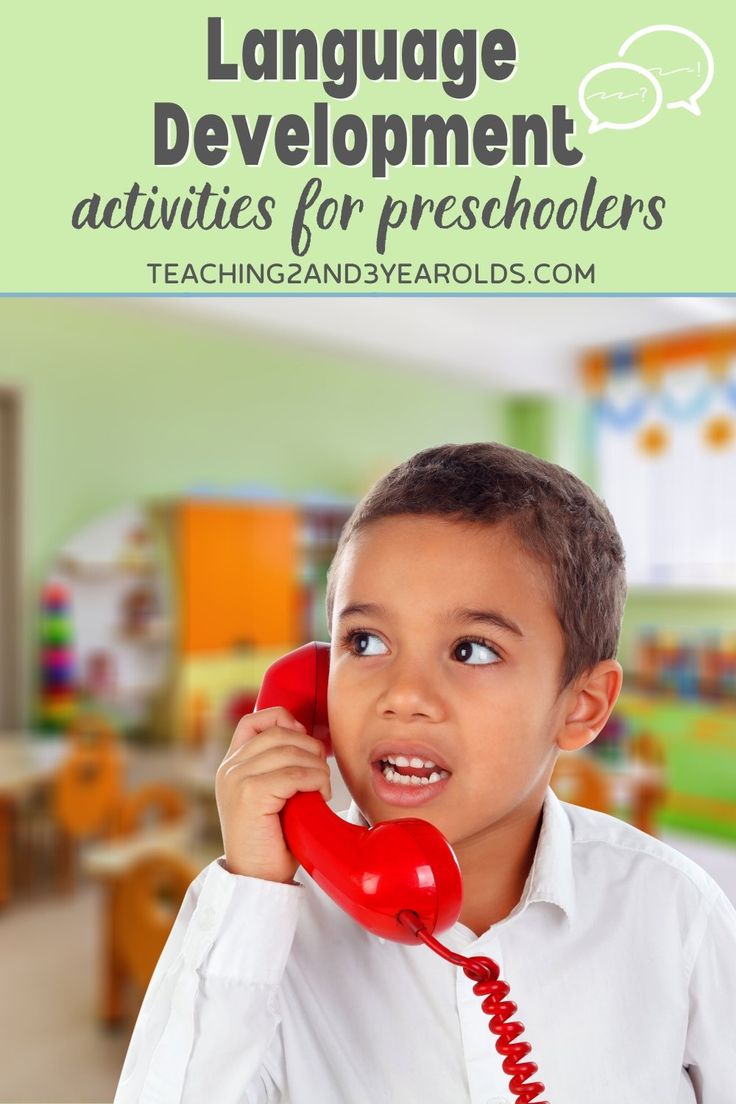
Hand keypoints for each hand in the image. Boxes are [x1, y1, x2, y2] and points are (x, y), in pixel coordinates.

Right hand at [215, 706, 330, 882]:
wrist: (257, 881)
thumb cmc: (273, 841)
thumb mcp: (274, 795)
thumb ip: (280, 766)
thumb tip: (308, 738)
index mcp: (232, 766)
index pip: (254, 721)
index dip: (284, 720)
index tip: (304, 742)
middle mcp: (229, 769)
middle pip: (279, 732)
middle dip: (310, 748)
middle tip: (321, 775)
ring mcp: (236, 779)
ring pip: (290, 751)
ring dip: (317, 767)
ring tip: (322, 790)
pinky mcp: (249, 794)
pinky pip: (294, 774)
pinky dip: (315, 781)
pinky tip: (319, 797)